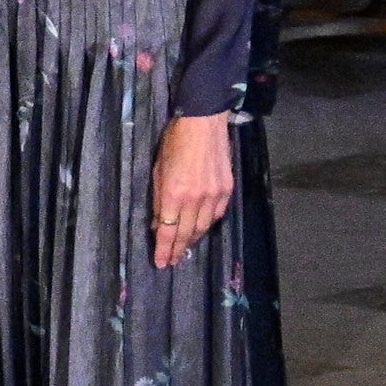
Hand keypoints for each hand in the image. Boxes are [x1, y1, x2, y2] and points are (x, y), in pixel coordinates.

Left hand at [147, 111, 237, 267]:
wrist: (204, 123)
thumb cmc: (174, 142)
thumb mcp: (158, 170)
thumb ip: (158, 200)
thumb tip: (158, 224)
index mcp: (174, 194)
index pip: (169, 231)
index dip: (164, 249)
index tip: (161, 263)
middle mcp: (196, 199)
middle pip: (187, 233)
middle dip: (178, 250)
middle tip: (172, 261)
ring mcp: (214, 195)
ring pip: (203, 227)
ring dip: (193, 240)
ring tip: (185, 248)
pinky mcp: (227, 190)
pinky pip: (217, 215)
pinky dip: (207, 225)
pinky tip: (201, 228)